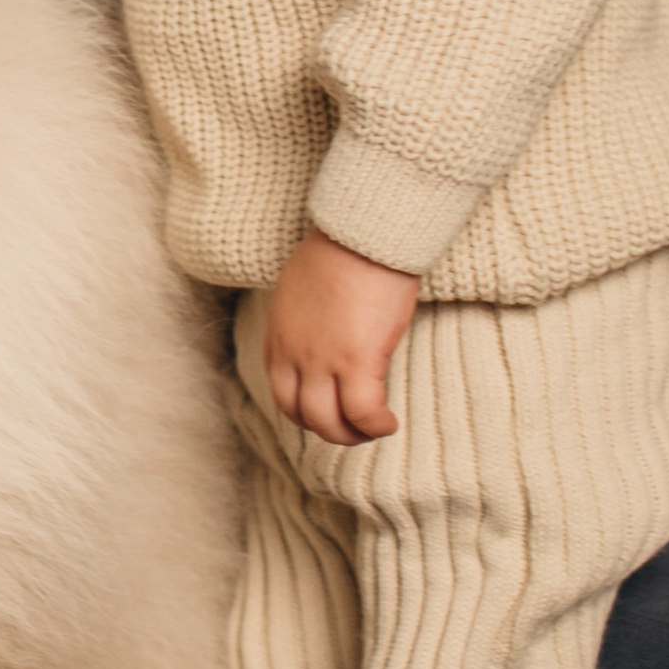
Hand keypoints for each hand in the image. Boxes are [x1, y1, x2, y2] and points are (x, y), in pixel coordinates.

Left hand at [263, 228, 418, 446]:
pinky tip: (389, 422)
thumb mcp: (302, 287)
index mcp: (279, 335)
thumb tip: (326, 331)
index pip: (282, 391)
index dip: (306, 408)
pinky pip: (363, 413)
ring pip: (328, 422)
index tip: (331, 408)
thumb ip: (306, 318)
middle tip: (354, 426)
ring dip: (351, 434)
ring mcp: (322, 360)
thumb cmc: (343, 249)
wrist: (362, 233)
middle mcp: (293, 353)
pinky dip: (376, 425)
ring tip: (373, 427)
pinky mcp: (356, 361)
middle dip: (327, 428)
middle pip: (300, 414)